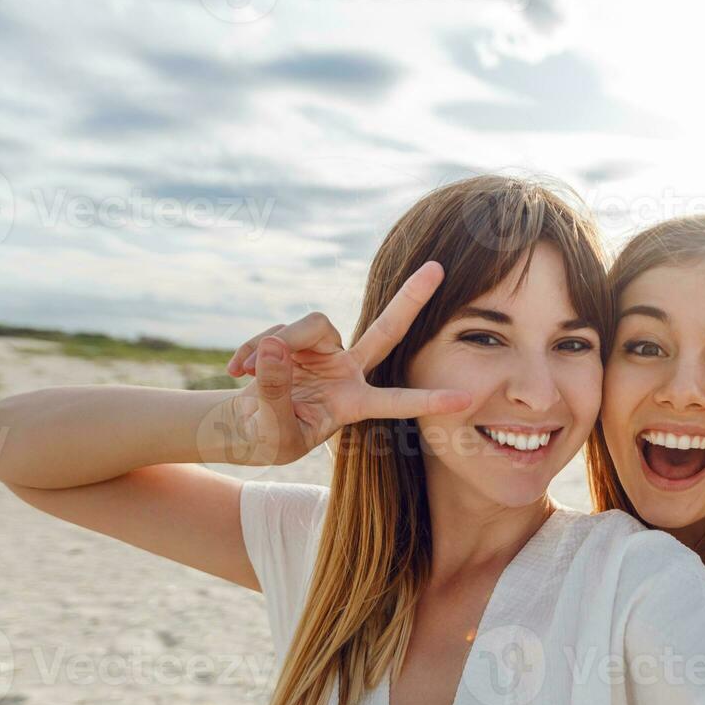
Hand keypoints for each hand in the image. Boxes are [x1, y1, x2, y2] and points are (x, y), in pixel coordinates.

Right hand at [220, 262, 470, 465]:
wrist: (244, 425)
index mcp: (353, 404)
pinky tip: (238, 370)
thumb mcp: (270, 428)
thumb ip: (274, 392)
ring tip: (248, 373)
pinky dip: (253, 350)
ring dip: (275, 344)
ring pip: (310, 326)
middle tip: (438, 268)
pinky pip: (277, 332)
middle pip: (385, 329)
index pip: (395, 401)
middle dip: (410, 299)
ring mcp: (324, 352)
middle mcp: (347, 372)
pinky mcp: (297, 339)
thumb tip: (277, 347)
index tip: (465, 399)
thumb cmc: (267, 437)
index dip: (428, 401)